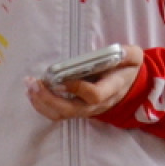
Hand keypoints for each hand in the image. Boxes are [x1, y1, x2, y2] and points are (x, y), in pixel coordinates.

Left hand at [25, 45, 141, 120]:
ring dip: (42, 103)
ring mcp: (87, 109)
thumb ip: (128, 53)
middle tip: (33, 84)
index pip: (94, 95)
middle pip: (71, 109)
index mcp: (111, 89)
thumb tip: (118, 51)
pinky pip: (58, 114)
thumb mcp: (134, 58)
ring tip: (29, 87)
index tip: (62, 78)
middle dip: (49, 98)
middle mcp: (97, 104)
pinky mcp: (78, 109)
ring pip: (62, 114)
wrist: (131, 87)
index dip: (77, 88)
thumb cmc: (128, 69)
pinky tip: (33, 92)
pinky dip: (43, 105)